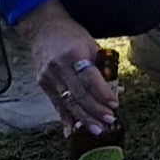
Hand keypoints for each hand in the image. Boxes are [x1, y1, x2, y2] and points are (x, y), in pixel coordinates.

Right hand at [14, 1, 118, 130]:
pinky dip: (65, 117)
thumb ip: (103, 66)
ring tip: (96, 130)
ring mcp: (48, 77)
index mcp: (74, 54)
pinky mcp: (42, 84)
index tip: (115, 104)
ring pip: (67, 102)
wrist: (43, 29)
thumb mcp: (91, 44)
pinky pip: (56, 104)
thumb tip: (118, 89)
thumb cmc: (72, 36)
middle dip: (95, 110)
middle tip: (109, 122)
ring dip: (83, 118)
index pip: (90, 78)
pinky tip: (73, 129)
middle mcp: (59, 67)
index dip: (102, 93)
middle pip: (78, 94)